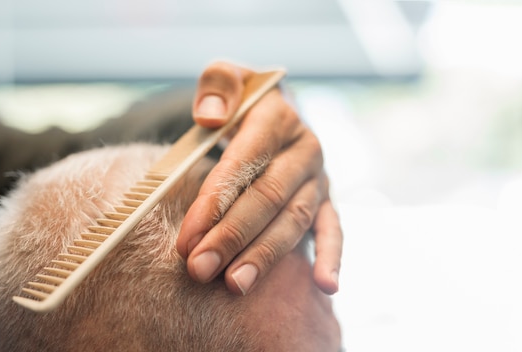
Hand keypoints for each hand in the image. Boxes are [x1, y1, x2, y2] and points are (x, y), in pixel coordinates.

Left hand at [175, 61, 342, 294]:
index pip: (246, 161)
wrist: (275, 113)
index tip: (188, 235)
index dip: (216, 199)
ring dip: (265, 255)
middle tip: (199, 268)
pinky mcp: (326, 202)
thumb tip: (210, 116)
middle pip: (268, 197)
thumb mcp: (228, 79)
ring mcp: (319, 179)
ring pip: (293, 221)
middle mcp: (305, 149)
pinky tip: (326, 287)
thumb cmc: (242, 102)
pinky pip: (332, 231)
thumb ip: (218, 85)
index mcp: (279, 118)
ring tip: (235, 285)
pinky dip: (331, 258)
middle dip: (232, 235)